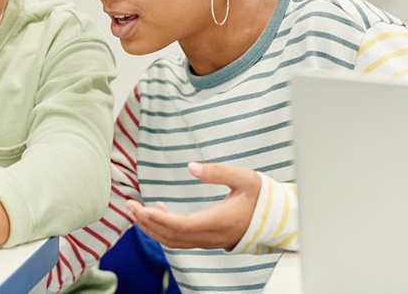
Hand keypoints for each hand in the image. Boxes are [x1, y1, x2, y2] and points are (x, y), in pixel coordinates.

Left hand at [126, 162, 260, 250]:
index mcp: (218, 221)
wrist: (277, 218)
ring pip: (174, 242)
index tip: (140, 208)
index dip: (158, 220)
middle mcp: (211, 236)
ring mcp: (209, 240)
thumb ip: (217, 172)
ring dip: (152, 228)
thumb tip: (191, 166)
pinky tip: (159, 212)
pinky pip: (181, 240)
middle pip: (172, 237)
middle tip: (130, 205)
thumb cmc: (261, 196)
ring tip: (137, 210)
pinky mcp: (207, 239)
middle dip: (147, 223)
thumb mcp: (244, 178)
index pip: (181, 226)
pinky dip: (164, 230)